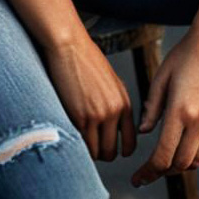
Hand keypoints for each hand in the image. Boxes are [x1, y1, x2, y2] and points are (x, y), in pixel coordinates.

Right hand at [42, 35, 136, 161]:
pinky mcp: (79, 116)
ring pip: (96, 152)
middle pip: (111, 151)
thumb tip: (114, 124)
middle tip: (92, 147)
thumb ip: (115, 103)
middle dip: (101, 153)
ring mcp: (97, 115)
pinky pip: (80, 143)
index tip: (112, 150)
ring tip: (80, 141)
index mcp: (124, 102)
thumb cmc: (86, 58)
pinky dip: (76, 144)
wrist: (69, 45)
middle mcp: (114, 111)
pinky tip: (71, 133)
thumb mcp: (111, 81)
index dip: (120, 150)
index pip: (130, 142)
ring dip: (87, 151)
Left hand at [131, 21, 198, 187]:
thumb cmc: (185, 54)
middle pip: (181, 163)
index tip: (137, 179)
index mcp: (180, 111)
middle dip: (164, 171)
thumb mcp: (161, 76)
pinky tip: (189, 145)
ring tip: (169, 156)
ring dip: (182, 163)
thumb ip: (152, 107)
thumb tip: (144, 132)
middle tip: (151, 169)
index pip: (163, 155)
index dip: (148, 172)